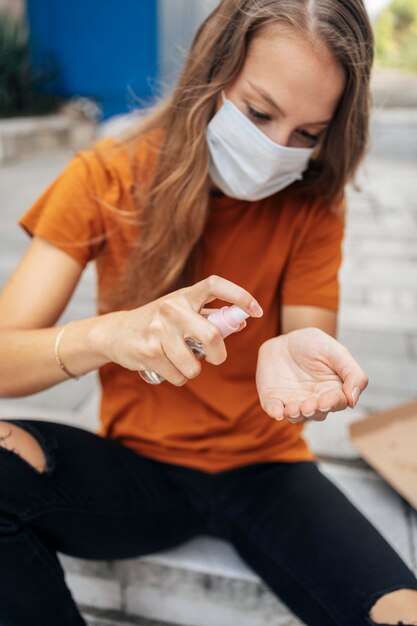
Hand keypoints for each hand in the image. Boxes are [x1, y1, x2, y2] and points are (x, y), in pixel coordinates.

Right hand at [93, 275, 262, 384]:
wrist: (115, 333)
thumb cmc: (157, 322)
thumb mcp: (181, 311)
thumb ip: (209, 316)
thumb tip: (241, 322)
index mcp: (184, 295)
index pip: (215, 285)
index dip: (239, 296)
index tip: (257, 311)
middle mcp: (171, 309)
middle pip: (211, 336)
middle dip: (219, 355)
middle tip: (216, 358)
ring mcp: (159, 330)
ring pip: (195, 365)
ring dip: (193, 370)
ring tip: (181, 361)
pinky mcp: (149, 352)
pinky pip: (179, 376)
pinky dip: (179, 377)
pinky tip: (167, 366)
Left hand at [256, 327, 367, 422]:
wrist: (287, 339)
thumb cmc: (316, 345)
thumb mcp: (337, 352)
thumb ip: (352, 374)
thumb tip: (353, 400)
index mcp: (333, 391)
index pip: (336, 403)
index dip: (331, 403)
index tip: (325, 402)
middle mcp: (314, 401)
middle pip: (316, 413)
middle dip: (312, 411)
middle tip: (307, 407)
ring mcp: (293, 401)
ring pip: (295, 415)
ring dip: (294, 414)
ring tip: (292, 409)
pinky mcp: (274, 398)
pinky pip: (274, 408)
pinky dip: (275, 411)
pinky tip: (277, 411)